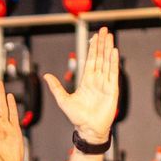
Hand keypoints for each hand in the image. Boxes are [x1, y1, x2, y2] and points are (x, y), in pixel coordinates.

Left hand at [44, 27, 118, 143]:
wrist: (88, 130)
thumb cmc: (78, 118)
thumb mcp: (63, 100)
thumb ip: (56, 87)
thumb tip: (46, 75)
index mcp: (87, 81)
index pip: (91, 60)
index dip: (92, 48)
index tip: (94, 36)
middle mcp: (97, 80)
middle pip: (100, 57)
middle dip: (102, 43)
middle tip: (104, 30)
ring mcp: (105, 84)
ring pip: (107, 62)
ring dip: (108, 49)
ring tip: (110, 36)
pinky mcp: (112, 90)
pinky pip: (113, 73)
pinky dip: (113, 62)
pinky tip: (114, 51)